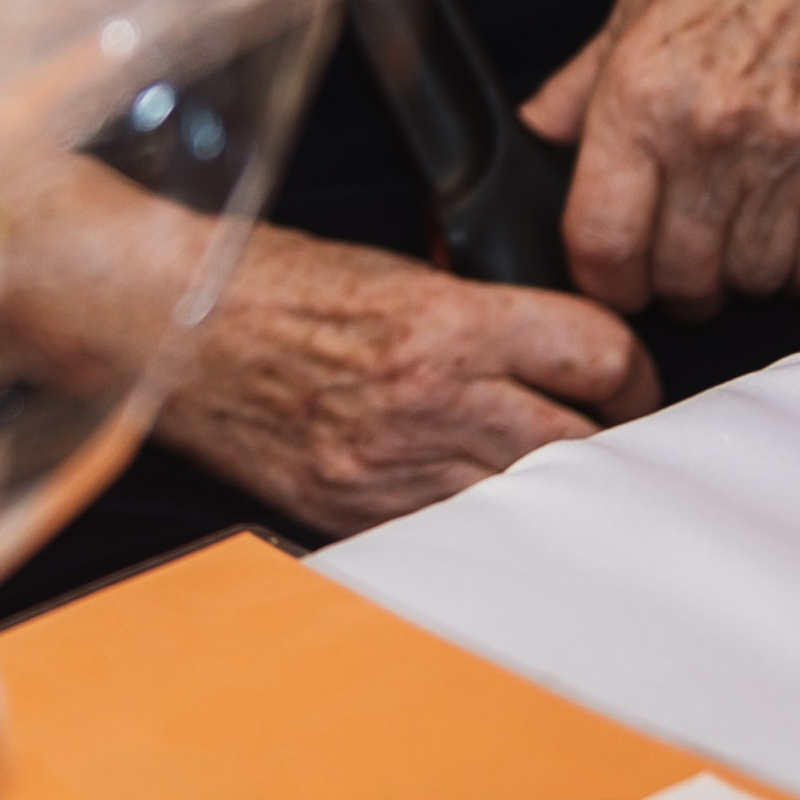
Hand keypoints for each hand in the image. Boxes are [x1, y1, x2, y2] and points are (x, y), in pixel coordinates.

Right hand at [153, 223, 656, 533]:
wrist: (168, 324)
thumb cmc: (267, 283)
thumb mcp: (391, 269)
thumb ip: (475, 312)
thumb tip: (546, 349)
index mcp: (445, 322)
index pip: (595, 353)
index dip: (631, 371)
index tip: (627, 381)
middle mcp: (428, 400)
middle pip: (576, 444)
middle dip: (606, 441)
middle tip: (612, 438)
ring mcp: (390, 466)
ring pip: (521, 500)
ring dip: (548, 491)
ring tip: (555, 478)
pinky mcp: (354, 509)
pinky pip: (448, 530)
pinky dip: (476, 521)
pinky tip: (482, 505)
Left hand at [527, 0, 799, 316]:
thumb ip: (583, 83)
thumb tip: (535, 132)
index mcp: (640, 90)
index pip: (601, 240)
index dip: (601, 278)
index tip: (611, 274)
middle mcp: (709, 128)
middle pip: (678, 276)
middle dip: (672, 286)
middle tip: (676, 259)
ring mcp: (788, 148)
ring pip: (751, 280)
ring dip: (740, 277)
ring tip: (735, 236)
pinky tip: (792, 234)